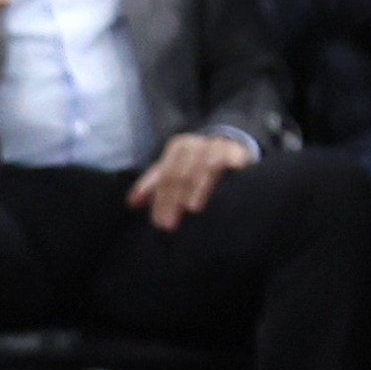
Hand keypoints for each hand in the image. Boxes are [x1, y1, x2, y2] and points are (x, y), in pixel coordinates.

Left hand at [126, 130, 252, 231]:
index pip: (164, 174)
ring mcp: (216, 146)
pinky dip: (231, 161)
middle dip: (171, 199)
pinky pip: (232, 156)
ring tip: (192, 208)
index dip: (158, 198)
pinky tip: (233, 170)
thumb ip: (155, 186)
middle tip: (168, 224)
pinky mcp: (238, 150)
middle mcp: (195, 145)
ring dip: (197, 186)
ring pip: (204, 165)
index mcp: (178, 149)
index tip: (157, 221)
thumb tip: (132, 203)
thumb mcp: (176, 172)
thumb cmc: (199, 165)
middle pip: (179, 172)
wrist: (231, 145)